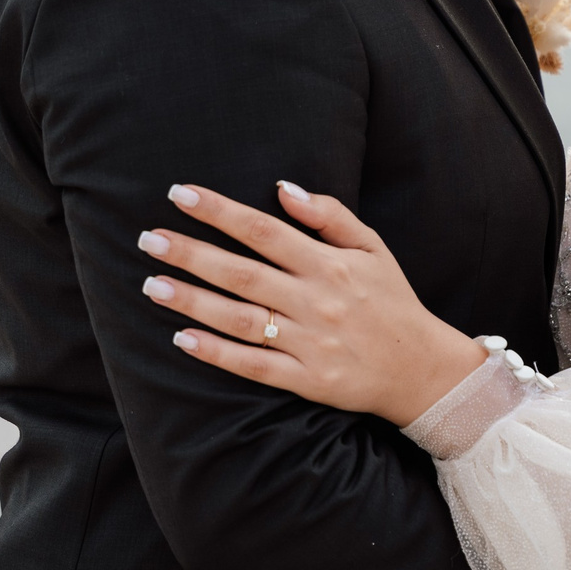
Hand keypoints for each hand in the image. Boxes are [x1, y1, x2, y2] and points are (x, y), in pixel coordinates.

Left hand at [141, 181, 490, 425]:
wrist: (423, 369)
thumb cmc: (391, 300)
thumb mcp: (373, 247)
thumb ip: (329, 215)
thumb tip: (282, 188)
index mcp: (331, 264)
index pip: (264, 230)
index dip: (220, 211)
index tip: (180, 195)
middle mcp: (318, 301)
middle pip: (243, 272)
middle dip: (191, 254)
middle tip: (148, 239)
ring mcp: (312, 344)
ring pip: (241, 319)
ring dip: (193, 302)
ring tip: (152, 285)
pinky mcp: (309, 381)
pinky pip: (255, 366)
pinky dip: (218, 353)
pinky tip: (182, 338)